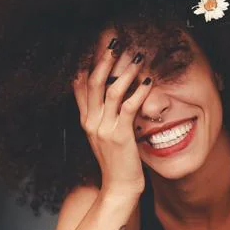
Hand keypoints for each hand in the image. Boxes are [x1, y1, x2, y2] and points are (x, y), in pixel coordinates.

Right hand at [73, 38, 152, 199]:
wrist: (118, 188)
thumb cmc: (116, 163)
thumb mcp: (104, 137)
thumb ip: (104, 116)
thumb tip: (110, 96)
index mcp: (86, 121)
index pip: (79, 85)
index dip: (86, 62)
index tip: (95, 44)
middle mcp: (91, 122)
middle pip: (93, 82)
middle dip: (104, 59)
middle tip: (116, 41)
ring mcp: (104, 128)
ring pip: (111, 91)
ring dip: (126, 71)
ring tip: (138, 57)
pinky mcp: (120, 135)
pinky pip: (129, 107)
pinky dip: (140, 92)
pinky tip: (149, 82)